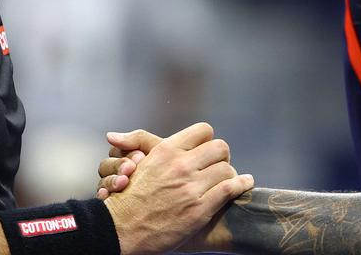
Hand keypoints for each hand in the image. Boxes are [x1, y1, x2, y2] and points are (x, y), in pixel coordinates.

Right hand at [100, 122, 253, 254]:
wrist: (121, 230)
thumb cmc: (128, 199)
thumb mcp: (136, 165)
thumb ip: (141, 145)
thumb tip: (115, 135)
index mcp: (166, 151)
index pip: (203, 130)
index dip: (207, 140)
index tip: (206, 151)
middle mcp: (180, 165)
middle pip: (220, 147)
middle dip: (222, 156)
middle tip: (218, 165)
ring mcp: (191, 187)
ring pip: (227, 169)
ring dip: (229, 174)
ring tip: (228, 179)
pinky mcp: (200, 209)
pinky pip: (230, 188)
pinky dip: (242, 184)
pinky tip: (245, 183)